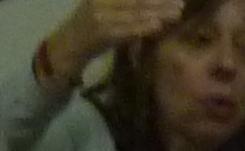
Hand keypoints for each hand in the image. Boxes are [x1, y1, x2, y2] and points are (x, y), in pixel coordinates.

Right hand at [39, 0, 183, 81]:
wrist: (64, 52)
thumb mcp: (105, 13)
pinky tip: (158, 26)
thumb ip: (126, 8)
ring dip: (158, 12)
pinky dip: (144, 26)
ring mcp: (100, 14)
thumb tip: (152, 7)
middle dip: (160, 0)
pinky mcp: (101, 32)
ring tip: (176, 12)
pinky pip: (127, 28)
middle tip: (180, 2)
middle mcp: (101, 0)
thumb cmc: (88, 34)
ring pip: (134, 10)